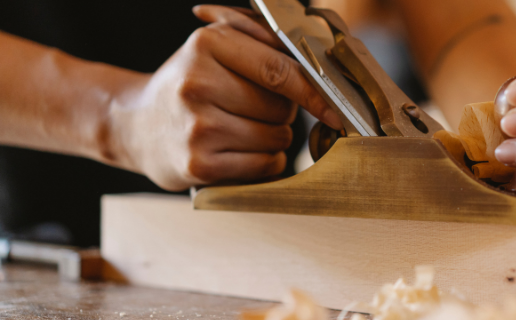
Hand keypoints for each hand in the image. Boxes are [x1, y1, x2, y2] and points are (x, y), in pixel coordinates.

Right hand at [109, 5, 341, 190]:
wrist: (134, 124)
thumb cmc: (188, 84)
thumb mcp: (213, 46)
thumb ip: (261, 39)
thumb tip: (316, 54)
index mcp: (208, 45)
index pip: (280, 70)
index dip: (314, 91)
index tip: (334, 106)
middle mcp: (198, 84)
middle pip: (281, 107)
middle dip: (283, 112)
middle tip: (255, 109)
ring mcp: (197, 127)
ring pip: (276, 138)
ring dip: (273, 138)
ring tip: (241, 129)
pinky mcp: (199, 164)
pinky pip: (264, 164)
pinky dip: (264, 161)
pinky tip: (239, 151)